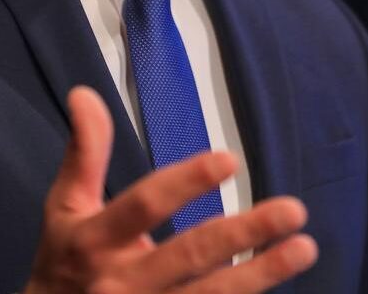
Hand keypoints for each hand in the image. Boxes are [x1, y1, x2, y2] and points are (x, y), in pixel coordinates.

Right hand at [24, 86, 317, 293]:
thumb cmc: (63, 263)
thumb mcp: (65, 208)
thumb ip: (84, 153)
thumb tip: (85, 93)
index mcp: (95, 241)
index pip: (143, 206)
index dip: (185, 183)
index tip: (229, 159)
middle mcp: (121, 283)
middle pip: (188, 256)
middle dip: (242, 234)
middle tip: (294, 209)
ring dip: (260, 275)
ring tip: (304, 248)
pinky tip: (279, 283)